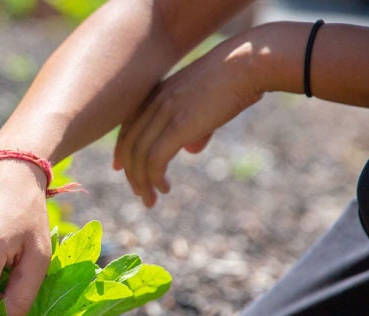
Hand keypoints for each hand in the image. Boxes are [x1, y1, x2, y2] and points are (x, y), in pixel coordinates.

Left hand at [114, 34, 265, 206]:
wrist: (248, 62)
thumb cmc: (237, 79)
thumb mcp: (208, 102)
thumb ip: (196, 127)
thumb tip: (191, 150)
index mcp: (159, 93)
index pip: (128, 125)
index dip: (121, 149)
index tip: (119, 167)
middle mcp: (155, 102)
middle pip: (128, 144)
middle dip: (130, 172)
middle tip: (140, 192)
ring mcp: (164, 113)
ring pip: (138, 156)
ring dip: (141, 182)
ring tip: (150, 199)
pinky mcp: (178, 126)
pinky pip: (154, 160)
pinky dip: (154, 178)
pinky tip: (163, 188)